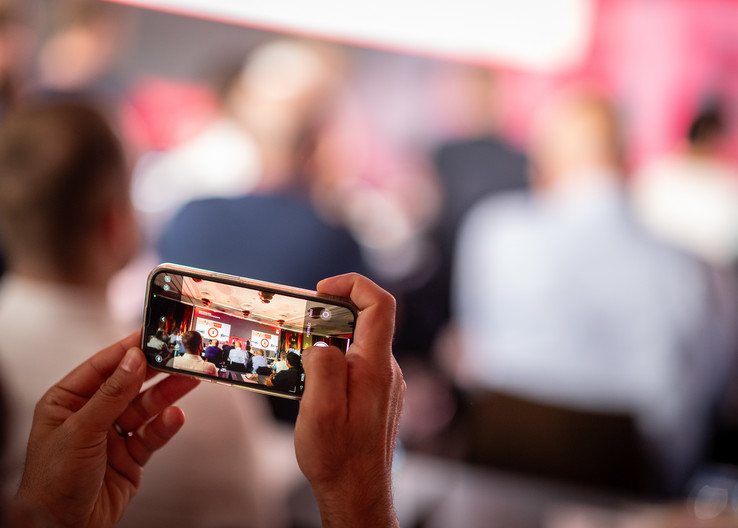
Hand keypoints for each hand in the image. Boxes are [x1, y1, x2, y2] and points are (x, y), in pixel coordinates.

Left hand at [14, 331, 199, 527]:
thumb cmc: (54, 481)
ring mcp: (112, 435)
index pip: (102, 366)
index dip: (128, 350)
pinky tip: (176, 416)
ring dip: (167, 394)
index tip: (153, 333)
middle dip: (155, 370)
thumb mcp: (81, 431)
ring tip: (190, 378)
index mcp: (67, 401)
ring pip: (145, 407)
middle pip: (129, 384)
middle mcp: (91, 414)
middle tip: (181, 354)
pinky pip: (152, 434)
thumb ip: (111, 394)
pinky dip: (165, 425)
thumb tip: (134, 358)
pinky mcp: (131, 456)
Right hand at [295, 274, 404, 527]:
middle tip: (301, 324)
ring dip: (332, 340)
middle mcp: (387, 371)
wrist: (358, 494)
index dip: (353, 284)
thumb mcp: (319, 410)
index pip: (379, 305)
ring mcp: (386, 384)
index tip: (322, 290)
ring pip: (361, 344)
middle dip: (332, 313)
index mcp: (375, 367)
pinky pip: (359, 364)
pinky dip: (337, 360)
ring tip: (301, 357)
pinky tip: (315, 381)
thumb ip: (324, 366)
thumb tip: (323, 343)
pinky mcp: (379, 396)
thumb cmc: (337, 457)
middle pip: (368, 320)